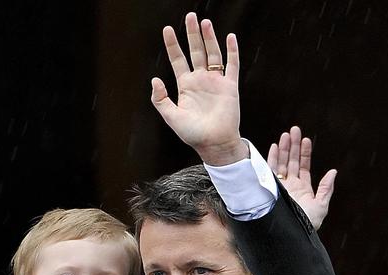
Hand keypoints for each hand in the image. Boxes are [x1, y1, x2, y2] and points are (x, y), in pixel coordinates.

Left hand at [149, 13, 244, 165]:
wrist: (214, 144)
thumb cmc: (193, 133)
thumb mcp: (171, 117)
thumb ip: (161, 100)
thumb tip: (155, 80)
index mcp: (185, 86)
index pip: (178, 60)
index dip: (173, 45)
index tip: (168, 29)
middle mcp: (200, 80)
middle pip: (196, 51)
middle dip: (192, 35)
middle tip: (190, 16)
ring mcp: (216, 81)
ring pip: (212, 54)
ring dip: (209, 38)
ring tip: (205, 23)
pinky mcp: (230, 86)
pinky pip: (232, 65)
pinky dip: (231, 51)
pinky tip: (229, 37)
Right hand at [267, 126, 336, 229]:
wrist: (290, 234)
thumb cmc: (306, 224)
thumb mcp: (321, 206)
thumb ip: (326, 188)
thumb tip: (333, 172)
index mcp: (302, 188)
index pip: (303, 166)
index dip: (305, 153)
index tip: (306, 140)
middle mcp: (290, 186)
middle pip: (292, 161)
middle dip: (293, 146)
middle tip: (294, 130)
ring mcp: (279, 186)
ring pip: (281, 163)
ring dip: (283, 149)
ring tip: (285, 135)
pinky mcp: (270, 188)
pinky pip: (269, 171)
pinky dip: (271, 159)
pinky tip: (274, 147)